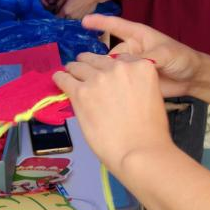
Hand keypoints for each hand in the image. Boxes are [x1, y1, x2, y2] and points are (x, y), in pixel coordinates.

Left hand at [54, 54, 171, 175]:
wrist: (138, 150)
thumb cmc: (150, 132)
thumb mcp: (151, 96)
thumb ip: (135, 84)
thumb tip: (118, 86)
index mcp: (141, 66)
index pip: (120, 58)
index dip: (110, 66)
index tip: (105, 72)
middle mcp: (119, 67)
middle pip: (97, 59)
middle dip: (90, 65)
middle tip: (83, 69)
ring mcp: (98, 78)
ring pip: (79, 67)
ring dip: (74, 69)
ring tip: (69, 72)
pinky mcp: (81, 92)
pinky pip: (64, 79)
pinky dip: (60, 78)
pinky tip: (58, 79)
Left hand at [57, 0, 99, 19]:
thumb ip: (57, 4)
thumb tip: (54, 9)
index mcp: (65, 11)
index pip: (56, 15)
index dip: (56, 11)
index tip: (57, 8)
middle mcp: (70, 17)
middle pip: (63, 17)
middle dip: (62, 12)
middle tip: (65, 5)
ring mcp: (77, 18)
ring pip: (69, 17)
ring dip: (68, 13)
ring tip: (72, 5)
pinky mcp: (82, 18)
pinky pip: (75, 17)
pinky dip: (75, 13)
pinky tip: (78, 7)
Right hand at [80, 14, 201, 97]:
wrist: (192, 78)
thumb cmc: (181, 57)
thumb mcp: (165, 53)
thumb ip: (146, 57)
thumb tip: (126, 65)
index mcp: (137, 36)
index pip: (115, 26)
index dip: (99, 22)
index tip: (83, 21)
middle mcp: (131, 50)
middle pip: (107, 53)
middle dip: (93, 58)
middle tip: (76, 65)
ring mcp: (131, 67)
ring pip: (109, 70)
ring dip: (99, 75)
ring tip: (84, 81)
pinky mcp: (133, 82)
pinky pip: (117, 83)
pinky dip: (108, 87)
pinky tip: (97, 91)